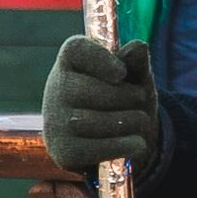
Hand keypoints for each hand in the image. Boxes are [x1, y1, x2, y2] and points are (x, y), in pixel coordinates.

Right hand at [43, 35, 159, 172]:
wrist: (116, 140)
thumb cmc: (124, 98)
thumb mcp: (135, 77)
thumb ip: (137, 62)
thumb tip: (138, 46)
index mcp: (70, 60)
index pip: (76, 50)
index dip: (100, 60)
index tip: (122, 73)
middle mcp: (55, 88)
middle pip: (94, 90)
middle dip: (128, 96)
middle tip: (140, 99)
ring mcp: (55, 121)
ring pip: (97, 122)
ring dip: (131, 122)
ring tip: (141, 120)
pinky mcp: (62, 151)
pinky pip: (97, 148)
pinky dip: (124, 146)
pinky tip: (137, 143)